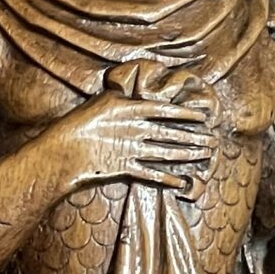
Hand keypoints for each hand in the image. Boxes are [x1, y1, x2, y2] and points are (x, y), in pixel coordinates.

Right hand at [49, 77, 213, 198]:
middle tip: (213, 140)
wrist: (61, 150)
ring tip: (205, 155)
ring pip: (167, 152)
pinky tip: (182, 181)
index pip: (168, 109)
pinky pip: (151, 174)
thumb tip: (136, 92)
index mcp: (131, 109)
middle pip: (173, 133)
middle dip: (195, 137)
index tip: (204, 116)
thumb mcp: (103, 101)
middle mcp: (136, 129)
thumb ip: (124, 99)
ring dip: (188, 154)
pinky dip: (168, 179)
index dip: (188, 113)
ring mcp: (132, 150)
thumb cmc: (78, 123)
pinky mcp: (124, 168)